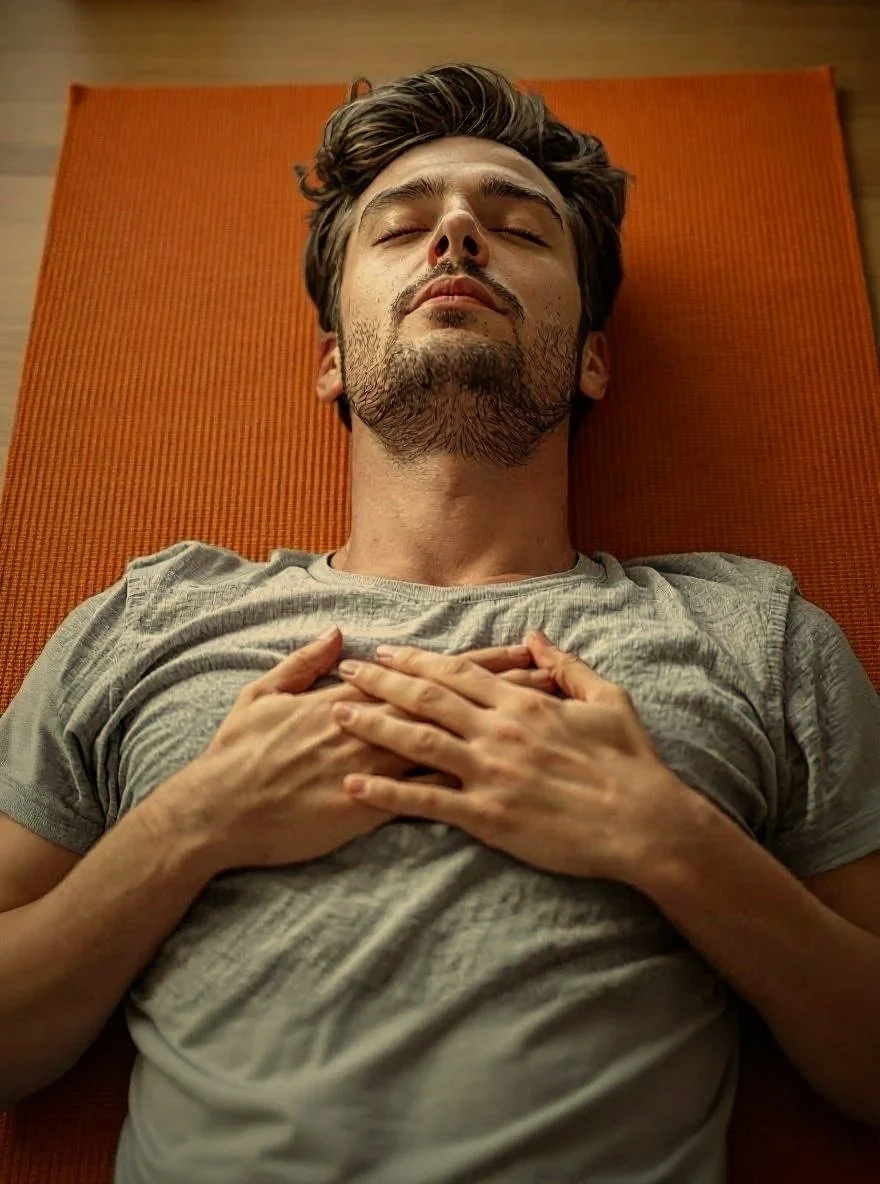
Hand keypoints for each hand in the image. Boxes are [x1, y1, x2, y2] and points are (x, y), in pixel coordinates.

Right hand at [167, 630, 559, 871]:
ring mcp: (374, 769)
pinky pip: (426, 796)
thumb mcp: (263, 695)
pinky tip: (503, 787)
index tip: (522, 650)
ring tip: (543, 729)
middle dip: (508, 691)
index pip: (432, 674)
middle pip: (454, 706)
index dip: (481, 663)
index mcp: (352, 697)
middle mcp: (372, 728)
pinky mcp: (369, 808)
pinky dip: (465, 787)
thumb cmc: (238, 753)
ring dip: (497, 736)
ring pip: (451, 747)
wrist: (218, 812)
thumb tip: (339, 637)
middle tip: (556, 679)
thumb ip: (304, 664)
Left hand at [330, 631, 692, 881]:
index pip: (458, 672)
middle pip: (427, 697)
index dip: (416, 659)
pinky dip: (386, 792)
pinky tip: (353, 785)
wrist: (645, 823)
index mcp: (523, 703)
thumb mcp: (607, 699)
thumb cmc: (630, 762)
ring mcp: (490, 773)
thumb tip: (535, 637)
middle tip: (347, 671)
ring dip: (373, 724)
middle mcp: (499, 731)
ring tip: (336, 715)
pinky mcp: (487, 816)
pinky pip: (425, 802)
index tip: (385, 651)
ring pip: (416, 741)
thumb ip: (566, 666)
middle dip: (382, 680)